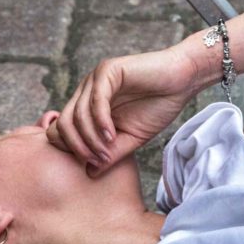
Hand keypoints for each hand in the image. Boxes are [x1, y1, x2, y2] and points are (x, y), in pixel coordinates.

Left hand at [48, 47, 198, 175]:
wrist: (182, 81)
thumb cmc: (157, 106)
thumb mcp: (131, 139)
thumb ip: (110, 154)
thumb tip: (89, 173)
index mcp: (87, 107)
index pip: (61, 131)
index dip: (73, 150)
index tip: (95, 164)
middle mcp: (85, 92)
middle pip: (63, 124)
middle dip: (78, 147)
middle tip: (98, 160)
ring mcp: (94, 80)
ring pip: (77, 115)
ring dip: (91, 138)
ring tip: (108, 150)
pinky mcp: (107, 71)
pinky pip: (95, 101)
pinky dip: (101, 122)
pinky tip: (112, 134)